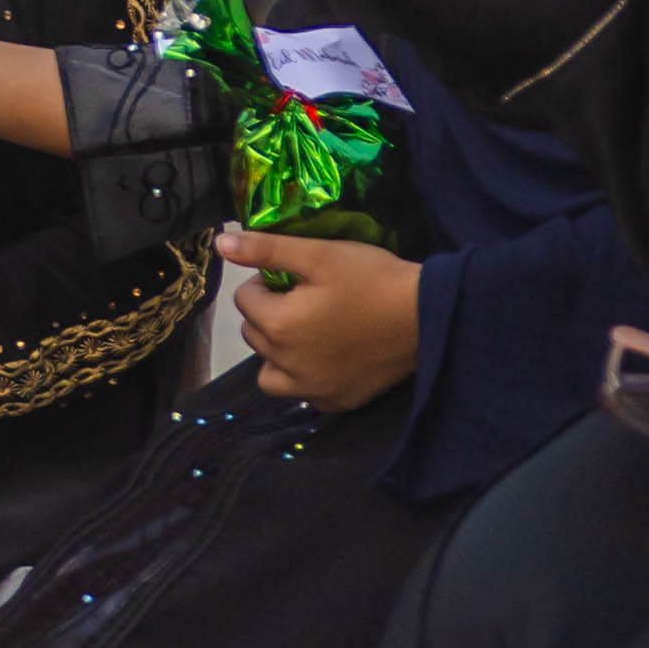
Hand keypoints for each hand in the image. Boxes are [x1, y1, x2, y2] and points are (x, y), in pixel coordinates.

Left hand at [220, 228, 424, 408]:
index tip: (297, 276)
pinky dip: (303, 378)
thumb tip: (221, 244)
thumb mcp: (319, 254)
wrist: (427, 317)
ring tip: (307, 330)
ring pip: (269, 372)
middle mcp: (287, 367)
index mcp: (278, 327)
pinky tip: (326, 357)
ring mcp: (312, 390)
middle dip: (270, 314)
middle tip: (306, 298)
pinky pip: (301, 394)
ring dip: (277, 352)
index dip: (266, 283)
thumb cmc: (371, 279)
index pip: (245, 300)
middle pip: (254, 334)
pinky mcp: (336, 403)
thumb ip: (266, 250)